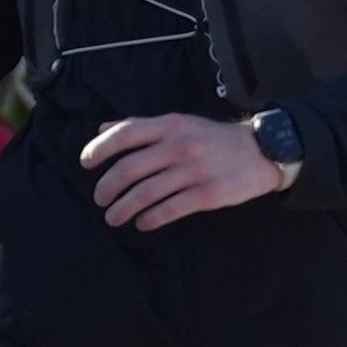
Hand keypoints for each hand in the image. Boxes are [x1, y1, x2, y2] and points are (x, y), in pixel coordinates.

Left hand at [79, 112, 284, 231]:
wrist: (260, 150)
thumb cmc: (212, 138)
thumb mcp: (178, 123)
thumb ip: (141, 126)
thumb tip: (102, 129)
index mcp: (170, 125)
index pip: (126, 134)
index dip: (101, 149)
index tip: (85, 163)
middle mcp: (180, 146)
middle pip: (131, 167)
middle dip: (108, 186)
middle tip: (99, 199)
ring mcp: (194, 171)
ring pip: (147, 192)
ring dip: (124, 208)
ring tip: (113, 218)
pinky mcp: (208, 194)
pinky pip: (171, 209)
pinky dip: (151, 219)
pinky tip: (143, 223)